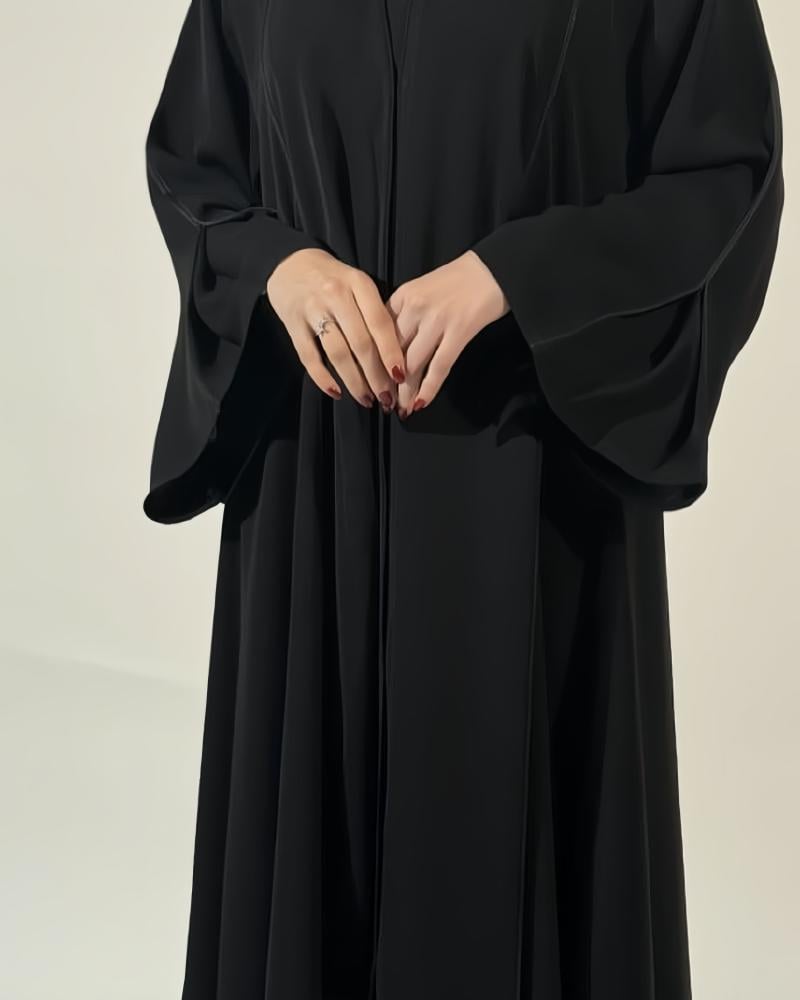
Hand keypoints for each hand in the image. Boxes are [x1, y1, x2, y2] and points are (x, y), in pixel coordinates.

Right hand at [266, 248, 405, 409]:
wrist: (291, 263)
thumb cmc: (334, 280)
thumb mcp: (359, 285)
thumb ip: (375, 314)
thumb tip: (396, 357)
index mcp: (359, 284)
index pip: (380, 324)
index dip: (392, 353)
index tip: (401, 377)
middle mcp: (337, 295)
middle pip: (361, 343)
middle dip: (376, 375)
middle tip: (387, 398)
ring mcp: (313, 309)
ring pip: (337, 353)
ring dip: (354, 381)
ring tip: (366, 399)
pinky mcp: (293, 323)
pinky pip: (309, 356)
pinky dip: (322, 378)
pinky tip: (336, 392)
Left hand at [385, 250, 508, 416]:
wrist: (492, 269)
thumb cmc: (458, 280)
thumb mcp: (421, 289)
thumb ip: (403, 314)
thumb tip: (389, 348)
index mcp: (402, 296)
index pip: (378, 334)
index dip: (372, 362)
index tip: (369, 381)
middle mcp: (415, 307)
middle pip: (392, 351)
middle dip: (385, 381)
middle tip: (383, 402)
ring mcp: (437, 320)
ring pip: (412, 363)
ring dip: (405, 391)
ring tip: (402, 409)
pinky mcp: (459, 332)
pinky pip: (439, 366)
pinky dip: (429, 388)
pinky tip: (422, 403)